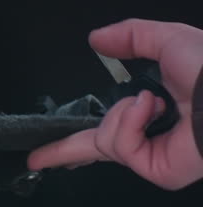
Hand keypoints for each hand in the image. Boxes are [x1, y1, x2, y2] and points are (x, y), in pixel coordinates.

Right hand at [28, 19, 202, 189]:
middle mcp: (151, 137)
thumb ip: (132, 36)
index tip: (46, 149)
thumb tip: (97, 38)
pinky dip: (129, 122)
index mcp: (154, 111)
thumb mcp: (169, 39)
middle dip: (65, 152)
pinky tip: (151, 109)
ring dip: (121, 113)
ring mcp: (152, 157)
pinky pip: (121, 146)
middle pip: (97, 148)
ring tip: (150, 101)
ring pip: (106, 139)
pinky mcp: (156, 170)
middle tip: (35, 159)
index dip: (77, 134)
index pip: (109, 125)